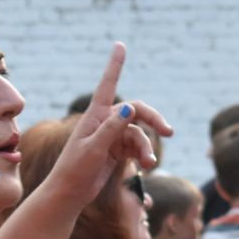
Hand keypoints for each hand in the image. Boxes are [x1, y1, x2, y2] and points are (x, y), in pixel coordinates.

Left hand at [44, 43, 172, 208]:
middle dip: (153, 120)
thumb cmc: (75, 168)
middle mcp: (105, 122)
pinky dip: (144, 155)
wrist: (69, 193)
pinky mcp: (117, 151)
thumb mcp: (94, 148)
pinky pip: (137, 147)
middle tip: (168, 132)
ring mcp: (112, 136)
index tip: (120, 45)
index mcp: (95, 115)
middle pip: (136, 112)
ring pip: (138, 134)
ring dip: (147, 147)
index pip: (108, 85)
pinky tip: (147, 166)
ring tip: (150, 164)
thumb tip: (129, 106)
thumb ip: (112, 128)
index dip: (115, 65)